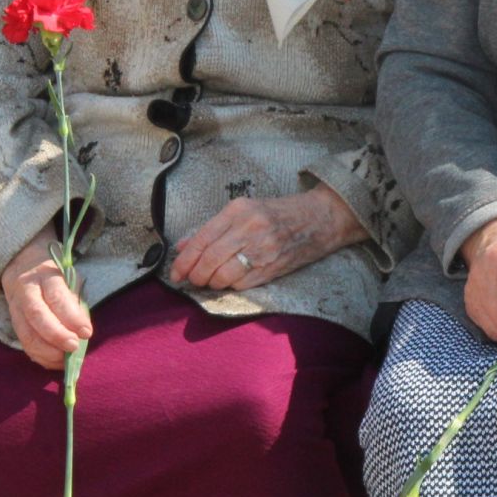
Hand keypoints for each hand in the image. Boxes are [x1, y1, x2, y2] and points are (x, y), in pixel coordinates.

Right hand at [1, 226, 92, 370]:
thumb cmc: (55, 274)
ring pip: (26, 332)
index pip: (57, 297)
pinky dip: (38, 355)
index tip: (87, 332)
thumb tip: (83, 331)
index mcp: (46, 275)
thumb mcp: (69, 277)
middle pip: (37, 316)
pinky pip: (23, 342)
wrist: (22, 264)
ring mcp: (15, 307)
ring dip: (46, 351)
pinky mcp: (12, 321)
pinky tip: (53, 361)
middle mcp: (27, 290)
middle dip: (56, 335)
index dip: (72, 317)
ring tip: (64, 360)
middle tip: (74, 347)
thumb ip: (75, 301)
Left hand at [169, 185, 368, 291]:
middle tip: (193, 280)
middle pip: (209, 261)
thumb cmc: (279, 213)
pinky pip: (241, 284)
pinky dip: (231, 286)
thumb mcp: (245, 210)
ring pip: (222, 276)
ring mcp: (263, 249)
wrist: (319, 219)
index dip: (184, 261)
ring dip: (212, 283)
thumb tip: (182, 247)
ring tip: (212, 280)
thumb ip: (212, 229)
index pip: (201, 240)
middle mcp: (250, 228)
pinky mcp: (272, 267)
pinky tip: (232, 280)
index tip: (176, 273)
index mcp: (238, 210)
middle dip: (196, 276)